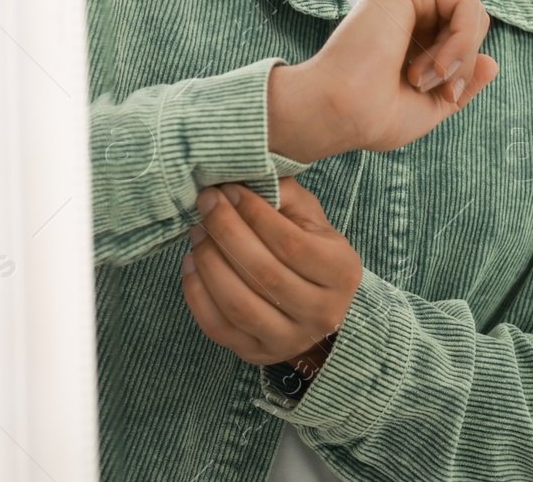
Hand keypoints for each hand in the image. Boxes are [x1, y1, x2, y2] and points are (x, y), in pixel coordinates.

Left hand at [181, 177, 360, 373]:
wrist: (319, 310)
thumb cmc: (313, 256)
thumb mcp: (314, 223)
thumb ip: (288, 199)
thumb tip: (250, 179)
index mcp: (342, 272)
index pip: (292, 243)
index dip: (256, 215)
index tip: (231, 191)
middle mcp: (321, 311)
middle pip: (264, 273)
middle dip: (228, 232)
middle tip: (207, 205)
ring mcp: (289, 338)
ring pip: (240, 303)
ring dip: (210, 263)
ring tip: (198, 233)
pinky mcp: (257, 353)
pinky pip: (219, 328)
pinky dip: (197, 295)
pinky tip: (190, 265)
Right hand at [268, 0, 500, 162]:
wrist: (342, 114)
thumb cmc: (374, 116)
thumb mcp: (432, 105)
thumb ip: (463, 83)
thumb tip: (492, 61)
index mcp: (410, 28)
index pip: (466, 35)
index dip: (466, 70)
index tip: (445, 97)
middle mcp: (407, 4)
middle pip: (474, 21)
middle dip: (466, 62)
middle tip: (438, 88)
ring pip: (473, 12)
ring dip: (461, 55)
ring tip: (422, 79)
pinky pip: (466, 5)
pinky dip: (462, 41)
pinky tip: (432, 67)